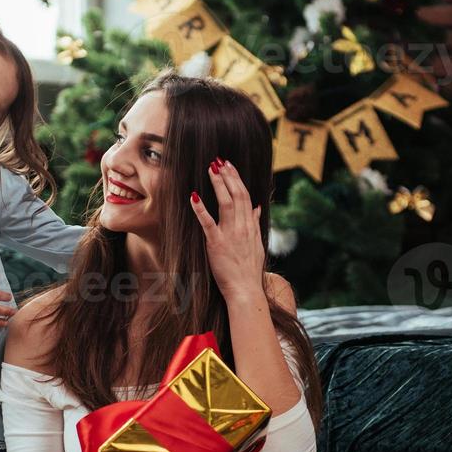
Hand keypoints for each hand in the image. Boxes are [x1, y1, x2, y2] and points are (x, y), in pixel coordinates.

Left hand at [189, 157, 263, 303]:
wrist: (246, 290)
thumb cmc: (249, 270)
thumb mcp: (257, 245)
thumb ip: (256, 225)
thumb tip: (258, 209)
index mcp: (250, 226)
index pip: (246, 196)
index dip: (237, 179)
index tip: (230, 166)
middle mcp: (243, 227)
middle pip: (237, 195)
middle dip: (228, 176)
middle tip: (219, 160)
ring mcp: (230, 234)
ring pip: (226, 203)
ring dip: (219, 184)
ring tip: (211, 169)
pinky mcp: (217, 244)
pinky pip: (208, 223)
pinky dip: (200, 209)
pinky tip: (193, 195)